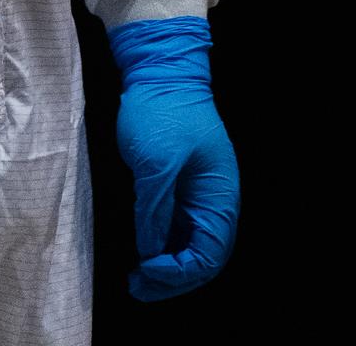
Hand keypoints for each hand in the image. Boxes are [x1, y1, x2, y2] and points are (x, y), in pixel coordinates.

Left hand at [107, 16, 240, 301]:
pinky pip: (176, 224)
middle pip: (201, 255)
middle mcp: (213, 199)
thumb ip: (155, 210)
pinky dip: (161, 242)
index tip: (146, 270)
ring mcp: (197, 191)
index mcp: (218, 196)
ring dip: (165, 264)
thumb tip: (151, 251)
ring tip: (137, 277)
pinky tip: (142, 250)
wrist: (159, 68)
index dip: (178, 272)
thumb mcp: (155, 163)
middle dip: (172, 277)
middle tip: (138, 287)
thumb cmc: (163, 111)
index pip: (208, 255)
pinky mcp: (180, 181)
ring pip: (188, 243)